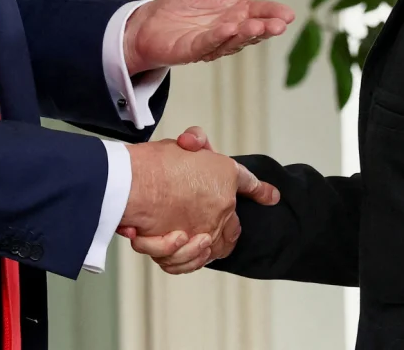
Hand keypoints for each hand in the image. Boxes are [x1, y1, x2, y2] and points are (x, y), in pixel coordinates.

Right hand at [120, 127, 276, 273]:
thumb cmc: (153, 162)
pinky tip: (173, 244)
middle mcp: (222, 205)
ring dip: (203, 247)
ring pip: (215, 248)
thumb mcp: (181, 143)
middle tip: (212, 228)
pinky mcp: (186, 247)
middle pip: (234, 227)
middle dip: (228, 229)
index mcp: (226, 175)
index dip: (262, 190)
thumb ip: (194, 142)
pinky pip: (190, 260)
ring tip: (186, 238)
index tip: (271, 196)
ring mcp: (206, 228)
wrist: (132, 183)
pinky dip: (182, 257)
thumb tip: (192, 141)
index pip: (249, 183)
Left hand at [123, 0, 295, 74]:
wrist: (152, 20)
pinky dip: (218, 37)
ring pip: (234, 40)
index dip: (274, 13)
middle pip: (253, 30)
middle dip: (266, 28)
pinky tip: (227, 29)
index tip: (288, 14)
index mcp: (238, 11)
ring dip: (246, 34)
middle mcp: (230, 29)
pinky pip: (207, 44)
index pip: (261, 12)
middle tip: (279, 25)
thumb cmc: (183, 2)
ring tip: (258, 26)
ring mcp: (213, 42)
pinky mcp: (193, 50)